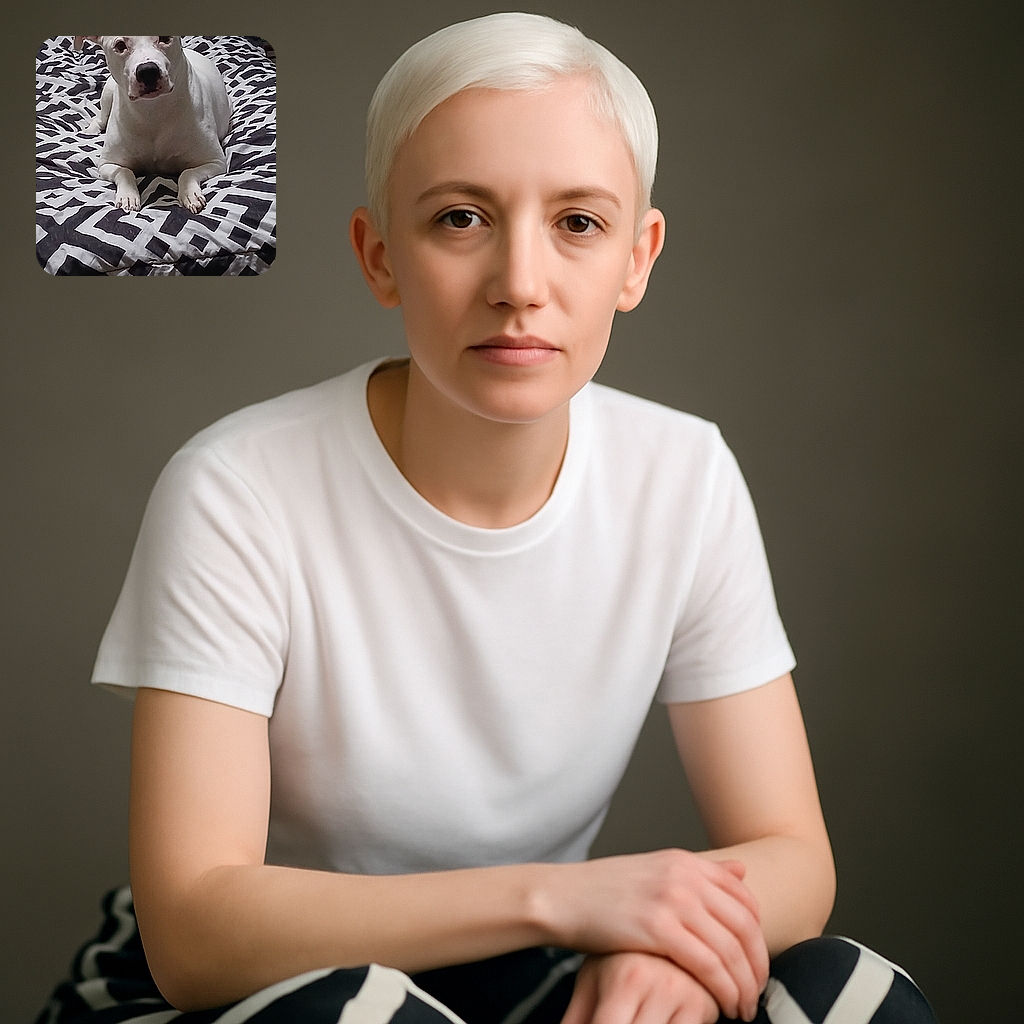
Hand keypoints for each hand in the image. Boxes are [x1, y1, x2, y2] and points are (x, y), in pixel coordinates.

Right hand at [553, 850, 766, 1020]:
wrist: (562, 897)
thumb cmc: (604, 891)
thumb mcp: (655, 870)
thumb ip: (698, 872)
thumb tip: (742, 869)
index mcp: (686, 861)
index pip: (744, 897)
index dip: (759, 935)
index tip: (755, 963)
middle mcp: (684, 876)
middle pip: (744, 926)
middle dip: (758, 966)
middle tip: (756, 994)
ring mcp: (672, 899)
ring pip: (730, 950)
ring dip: (744, 986)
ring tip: (743, 1009)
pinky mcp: (658, 928)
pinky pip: (708, 965)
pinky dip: (722, 991)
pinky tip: (721, 1007)